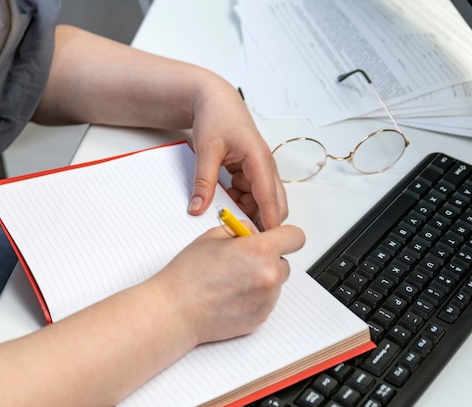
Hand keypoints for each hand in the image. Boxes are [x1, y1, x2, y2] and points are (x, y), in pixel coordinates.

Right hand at [148, 222, 304, 344]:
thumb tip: (253, 232)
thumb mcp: (212, 237)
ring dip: (261, 279)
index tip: (277, 238)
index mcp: (260, 251)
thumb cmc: (188, 275)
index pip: (295, 237)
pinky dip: (253, 297)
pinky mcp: (260, 318)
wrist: (175, 310)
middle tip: (242, 261)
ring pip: (275, 283)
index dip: (285, 236)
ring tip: (231, 281)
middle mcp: (269, 276)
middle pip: (285, 262)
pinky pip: (265, 302)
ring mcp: (267, 300)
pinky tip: (229, 296)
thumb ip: (240, 230)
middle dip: (268, 259)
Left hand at [187, 78, 287, 229]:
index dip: (269, 221)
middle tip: (240, 236)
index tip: (267, 241)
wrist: (214, 99)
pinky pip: (250, 195)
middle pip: (273, 204)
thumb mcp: (207, 150)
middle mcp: (265, 167)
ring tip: (226, 217)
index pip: (269, 197)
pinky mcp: (251, 173)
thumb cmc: (217, 116)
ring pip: (261, 202)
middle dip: (260, 221)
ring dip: (246, 212)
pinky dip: (239, 202)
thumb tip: (198, 208)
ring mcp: (259, 171)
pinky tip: (224, 201)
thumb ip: (204, 181)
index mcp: (260, 159)